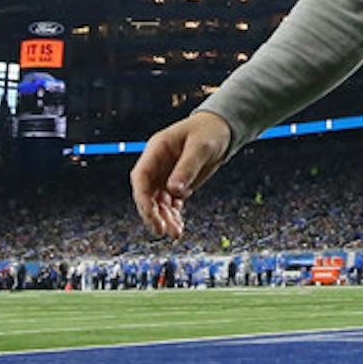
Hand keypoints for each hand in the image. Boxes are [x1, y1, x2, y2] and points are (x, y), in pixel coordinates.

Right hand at [130, 112, 232, 239]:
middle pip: (146, 193)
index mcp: (156, 150)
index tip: (150, 214)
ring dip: (164, 218)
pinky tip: (178, 228)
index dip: (142, 196)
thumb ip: (187, 168)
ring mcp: (165, 175)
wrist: (222, 130)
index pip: (140, 176)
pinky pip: (170, 204)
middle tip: (161, 231)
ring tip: (175, 233)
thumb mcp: (200, 147)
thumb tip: (174, 190)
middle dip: (151, 213)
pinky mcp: (177, 185)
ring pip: (158, 202)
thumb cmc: (209, 132)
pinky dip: (173, 217)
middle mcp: (157, 165)